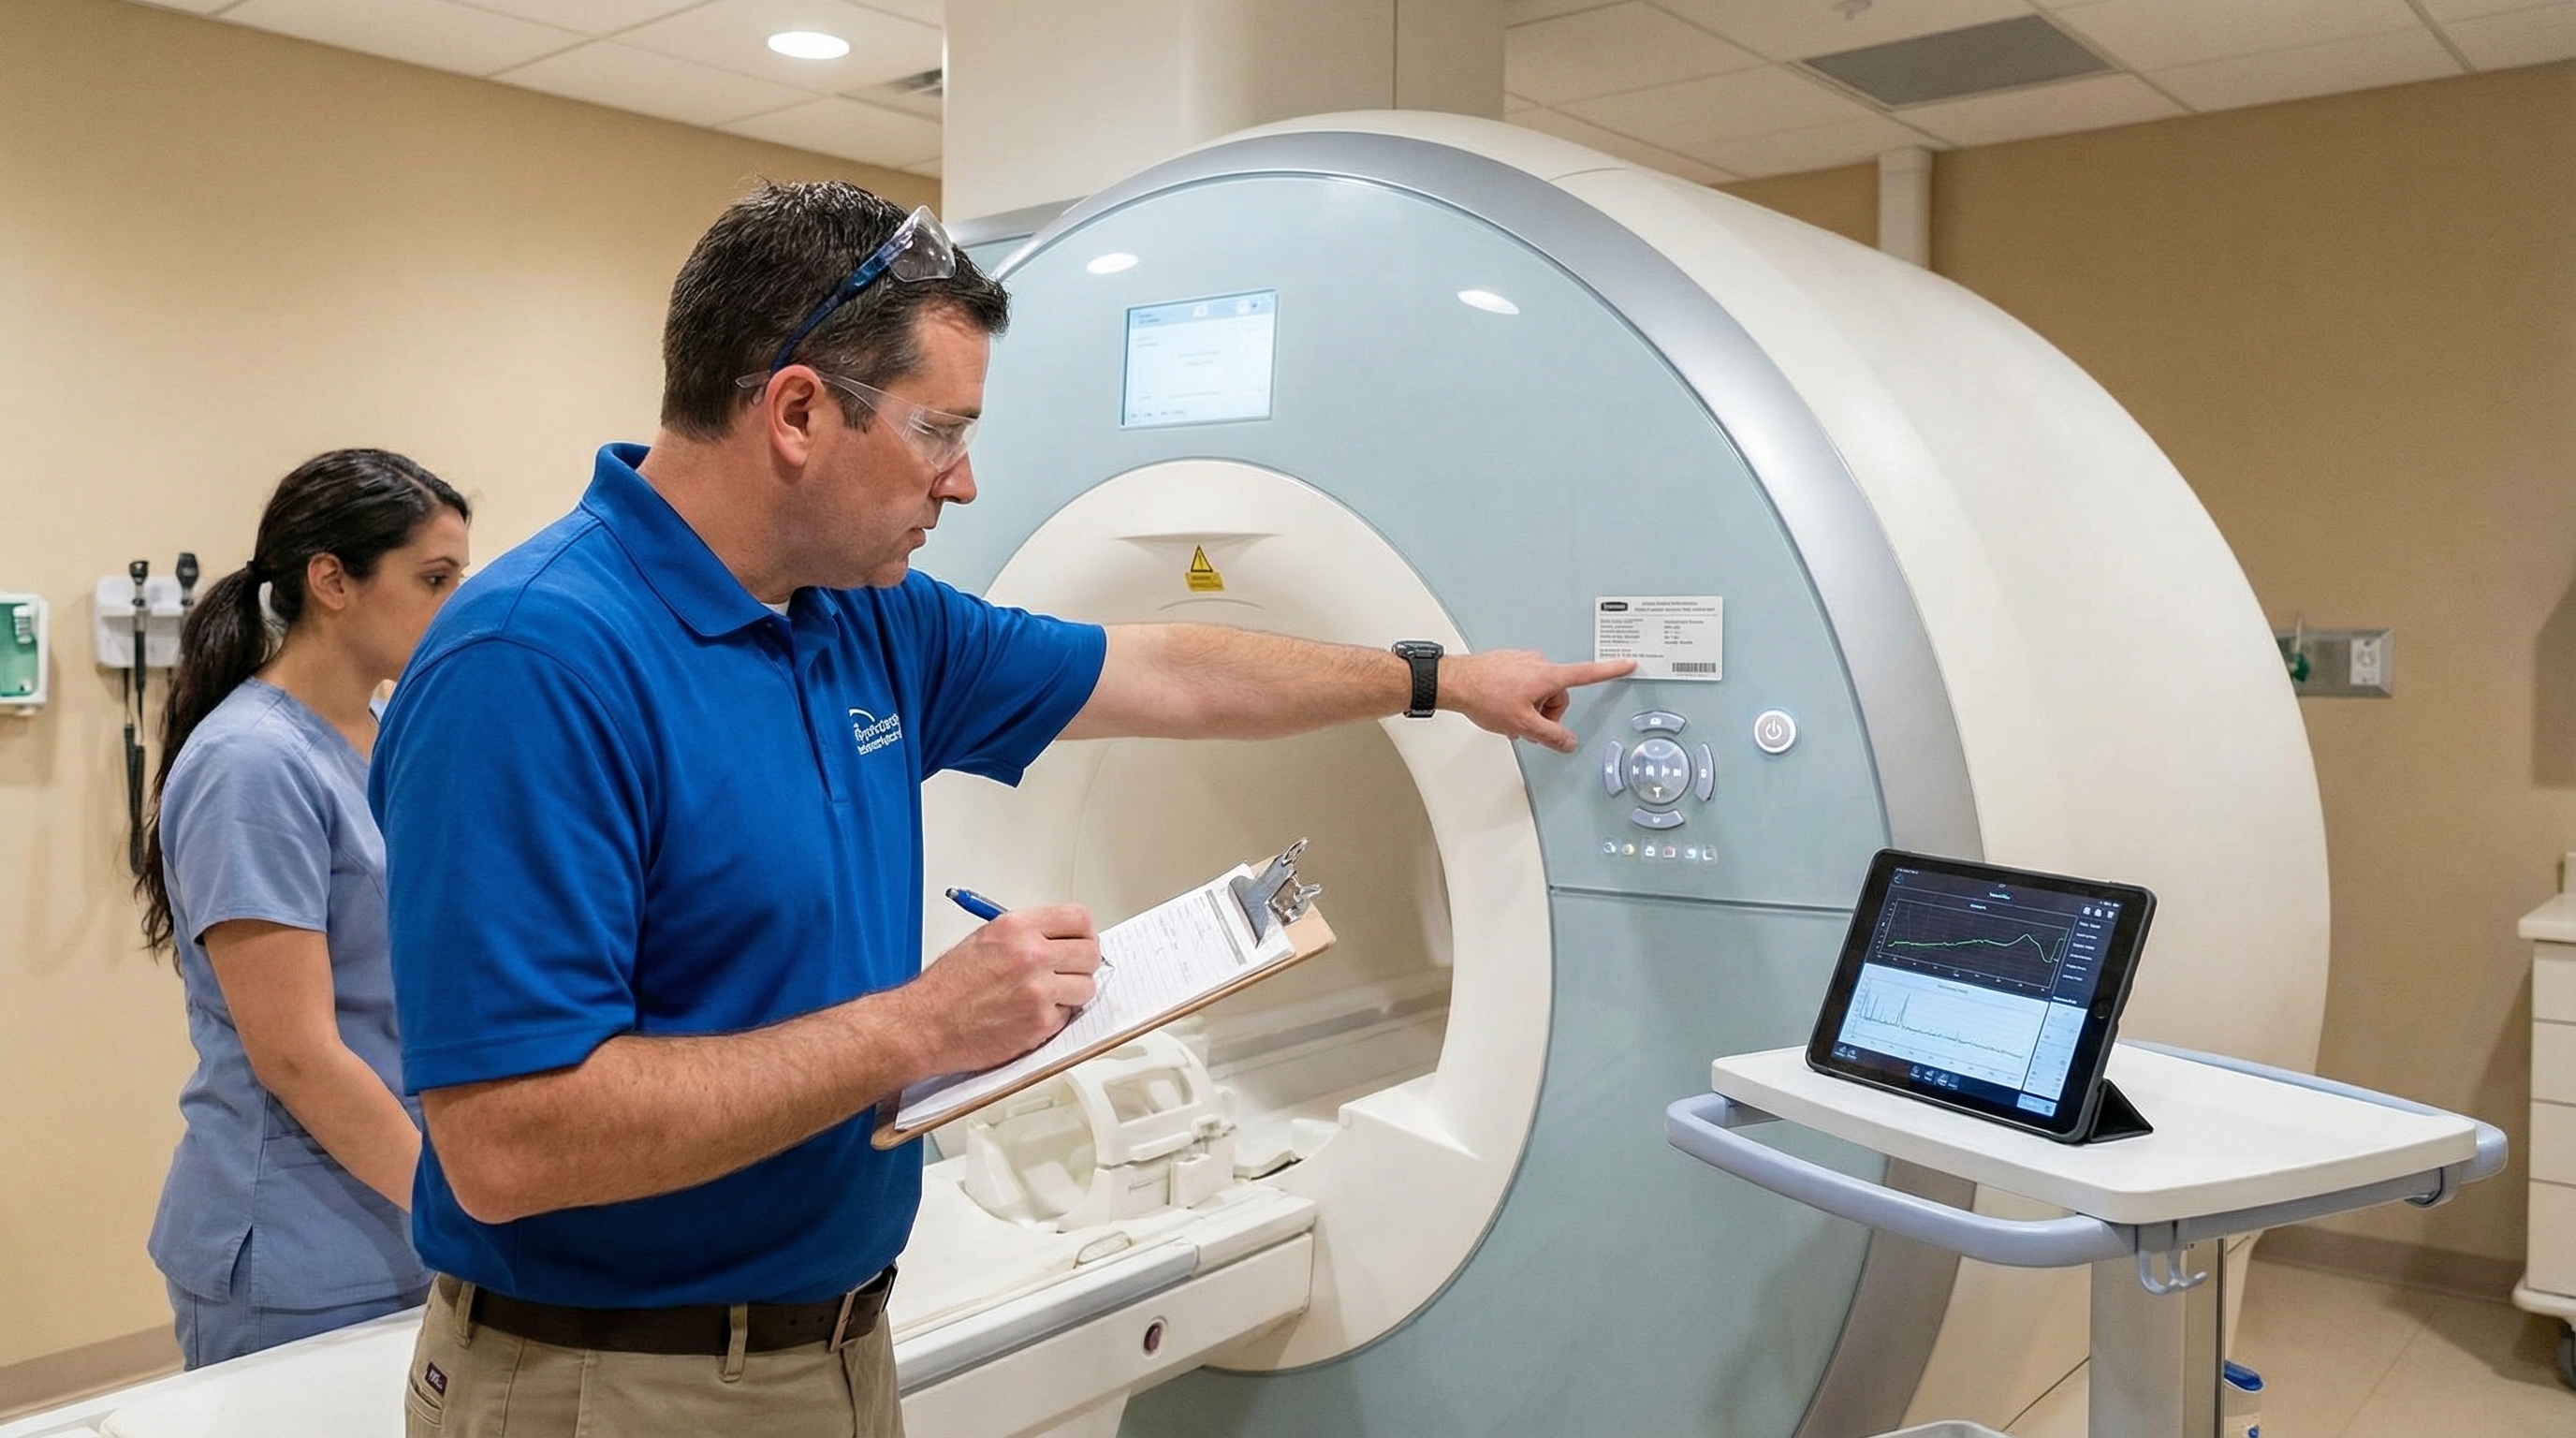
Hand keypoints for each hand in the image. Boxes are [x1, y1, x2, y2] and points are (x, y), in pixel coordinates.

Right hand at [905, 904, 1100, 1073]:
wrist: (925, 1024)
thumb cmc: (947, 987)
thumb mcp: (985, 940)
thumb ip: (1027, 935)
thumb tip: (1062, 939)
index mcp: (1017, 927)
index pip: (1079, 919)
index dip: (1084, 933)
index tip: (1081, 942)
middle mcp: (1031, 954)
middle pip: (1090, 953)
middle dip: (1083, 964)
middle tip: (1070, 972)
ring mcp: (1038, 990)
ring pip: (1086, 987)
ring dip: (1072, 994)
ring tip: (1048, 997)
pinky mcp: (1039, 1023)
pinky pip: (1068, 1017)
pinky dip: (1054, 1018)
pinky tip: (1030, 1015)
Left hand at [1441, 651, 1633, 752]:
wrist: (1455, 682)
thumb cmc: (1485, 697)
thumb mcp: (1523, 725)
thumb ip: (1551, 736)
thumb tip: (1569, 743)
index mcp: (1547, 676)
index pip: (1587, 673)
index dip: (1610, 671)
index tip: (1627, 663)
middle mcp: (1538, 663)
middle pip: (1558, 695)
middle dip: (1547, 714)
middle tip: (1527, 726)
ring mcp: (1523, 661)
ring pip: (1540, 691)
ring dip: (1531, 708)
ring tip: (1509, 717)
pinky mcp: (1509, 663)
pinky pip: (1524, 684)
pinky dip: (1519, 699)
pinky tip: (1502, 707)